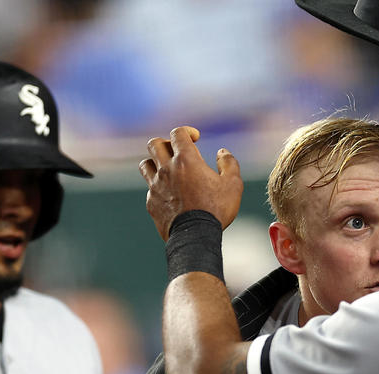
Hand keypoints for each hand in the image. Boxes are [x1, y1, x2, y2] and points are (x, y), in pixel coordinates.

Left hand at [140, 126, 243, 240]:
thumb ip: (229, 163)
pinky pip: (149, 188)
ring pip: (145, 164)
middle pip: (155, 144)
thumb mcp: (233, 185)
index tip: (195, 138)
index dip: (186, 131)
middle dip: (166, 143)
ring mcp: (155, 186)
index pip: (178, 133)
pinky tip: (170, 194)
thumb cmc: (216, 210)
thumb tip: (223, 152)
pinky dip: (158, 187)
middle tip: (178, 152)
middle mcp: (166, 170)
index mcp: (186, 160)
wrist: (195, 237)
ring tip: (168, 170)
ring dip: (155, 162)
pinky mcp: (151, 202)